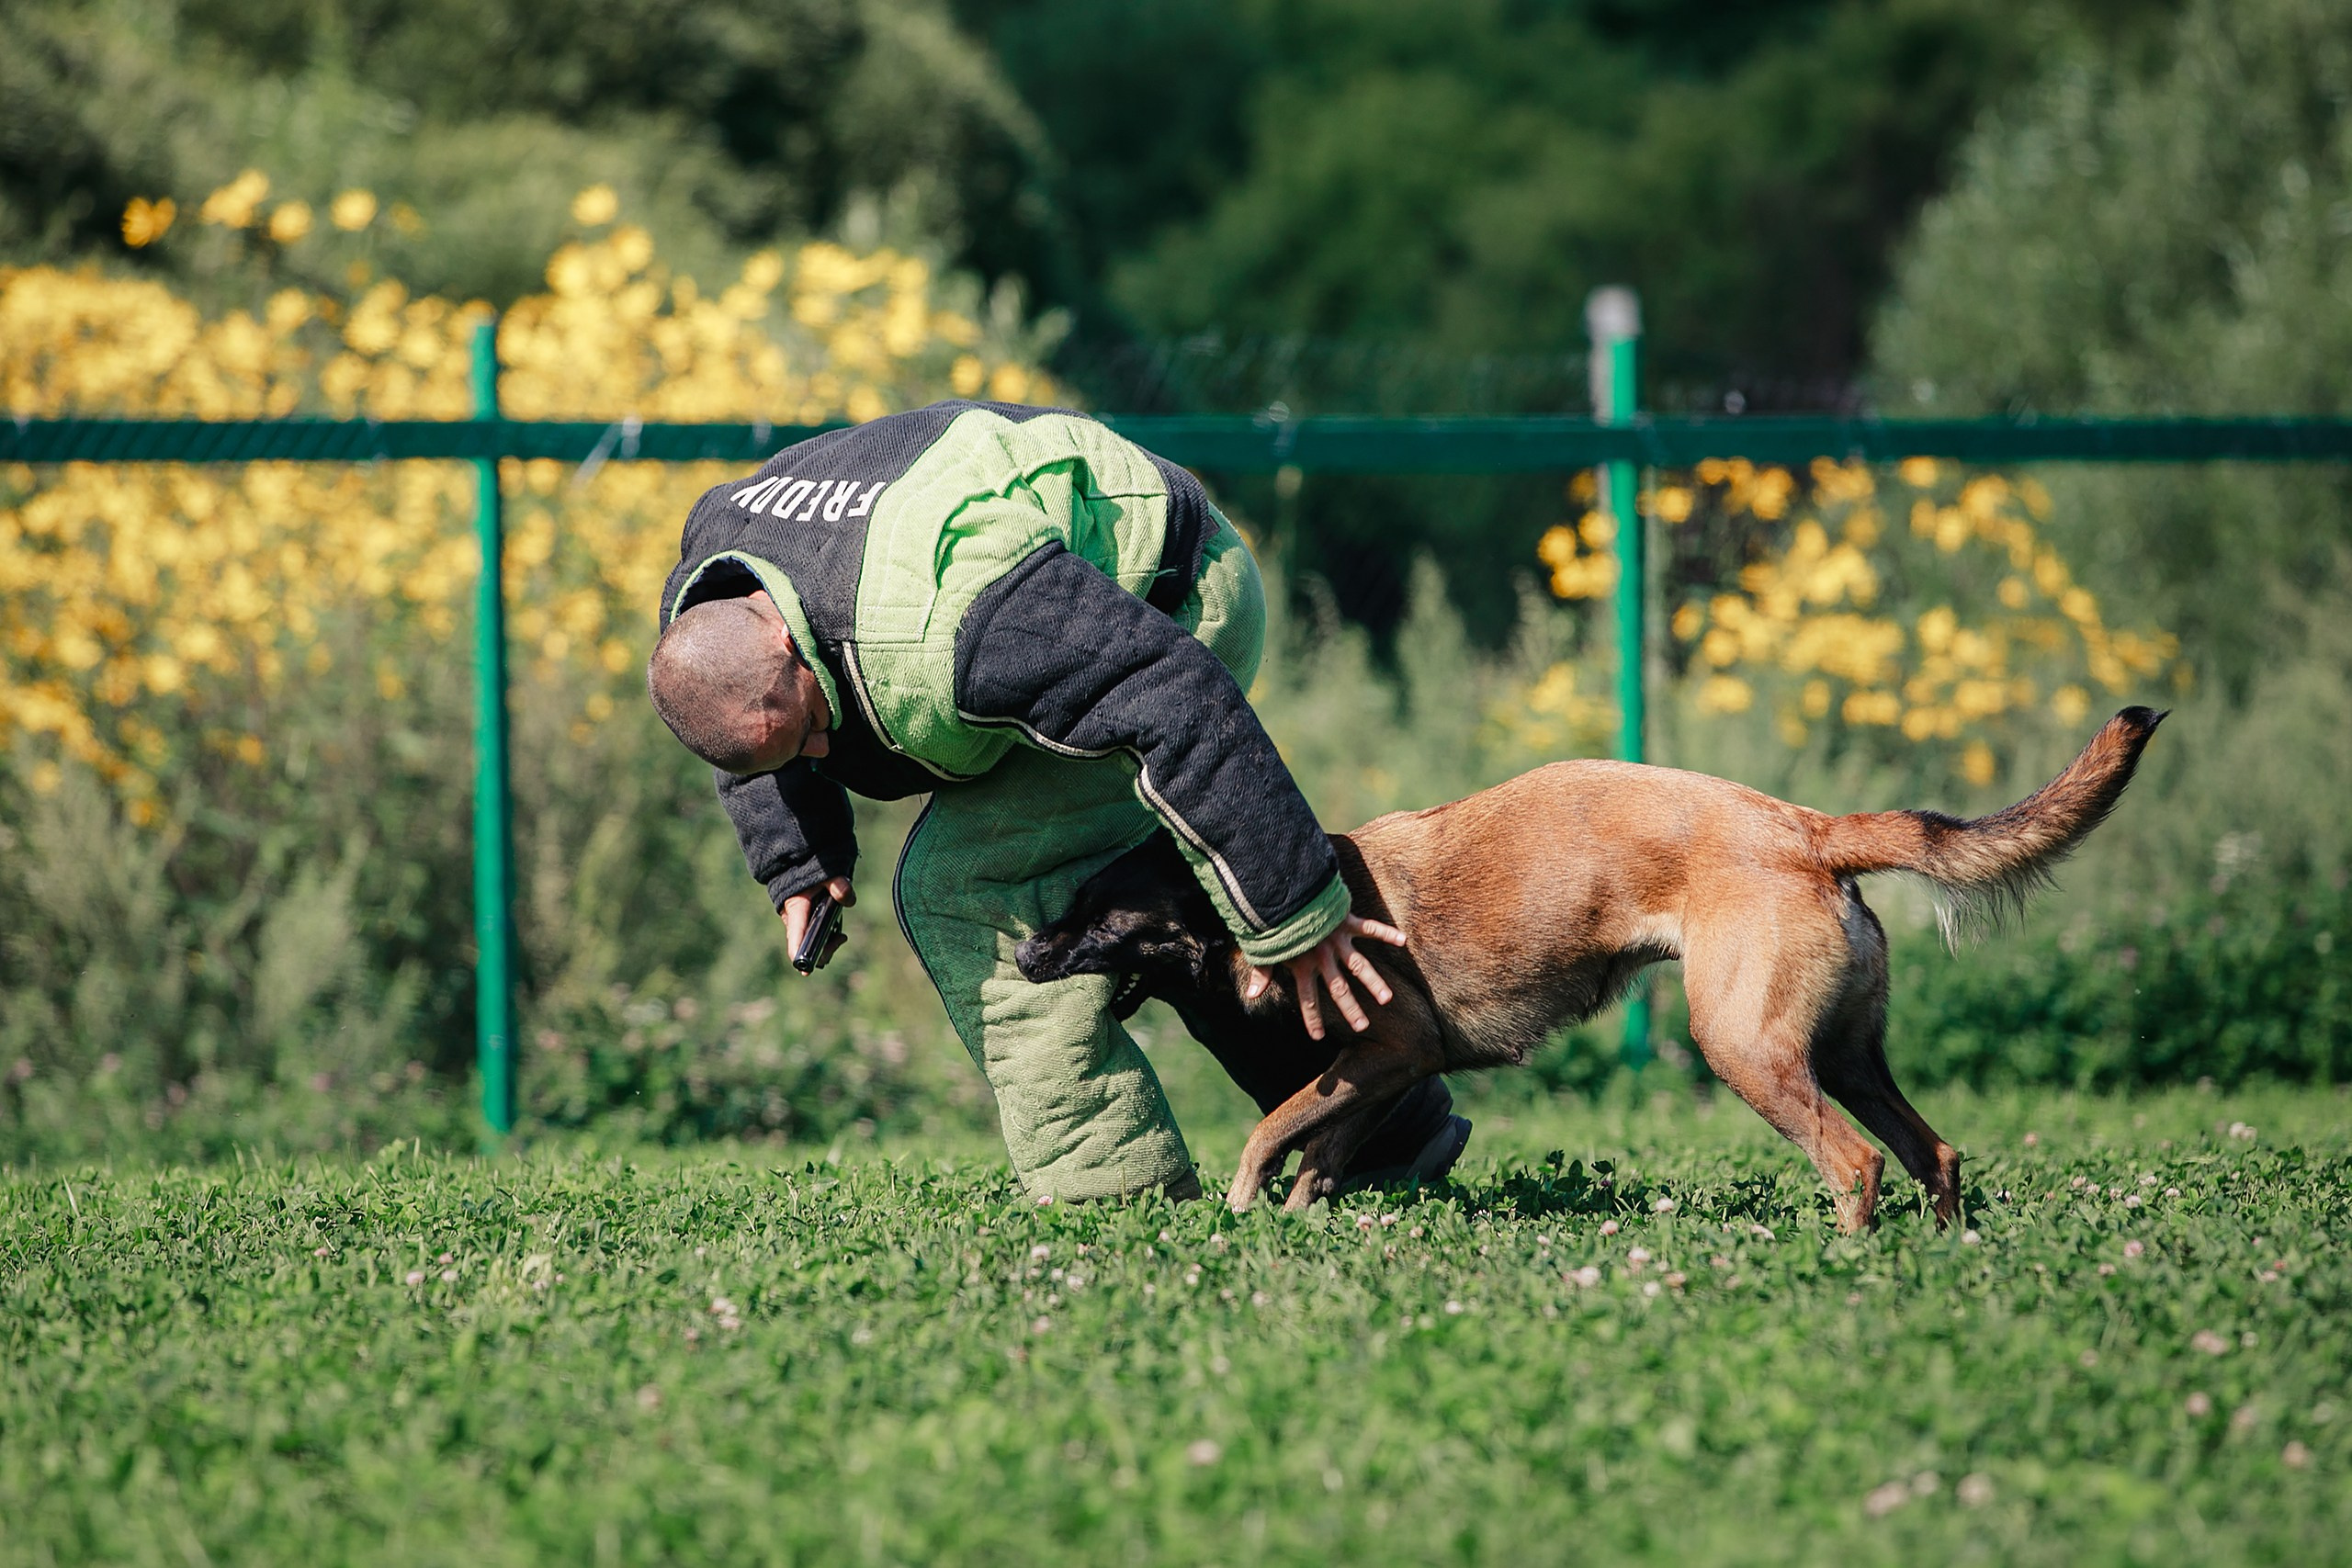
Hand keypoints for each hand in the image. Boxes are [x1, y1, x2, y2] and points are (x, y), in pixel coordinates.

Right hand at [781, 876, 854, 971]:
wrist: (800, 865)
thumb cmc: (812, 869)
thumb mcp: (827, 873)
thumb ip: (838, 885)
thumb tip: (849, 900)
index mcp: (795, 909)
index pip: (795, 935)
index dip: (799, 954)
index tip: (806, 969)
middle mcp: (794, 921)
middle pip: (805, 946)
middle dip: (824, 950)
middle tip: (841, 938)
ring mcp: (799, 924)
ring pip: (810, 945)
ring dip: (827, 946)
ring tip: (841, 936)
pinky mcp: (805, 924)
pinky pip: (814, 940)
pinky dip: (826, 940)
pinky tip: (837, 934)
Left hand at [1243, 913, 1408, 1040]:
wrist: (1283, 889)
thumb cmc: (1274, 920)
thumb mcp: (1265, 948)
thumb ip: (1261, 972)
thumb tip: (1252, 996)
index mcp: (1303, 965)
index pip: (1307, 998)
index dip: (1311, 1018)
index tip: (1317, 1037)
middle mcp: (1323, 957)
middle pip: (1339, 988)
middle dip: (1350, 1009)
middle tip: (1363, 1026)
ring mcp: (1337, 940)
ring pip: (1359, 966)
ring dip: (1373, 983)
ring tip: (1387, 999)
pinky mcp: (1347, 921)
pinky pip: (1370, 929)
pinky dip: (1387, 933)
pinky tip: (1403, 941)